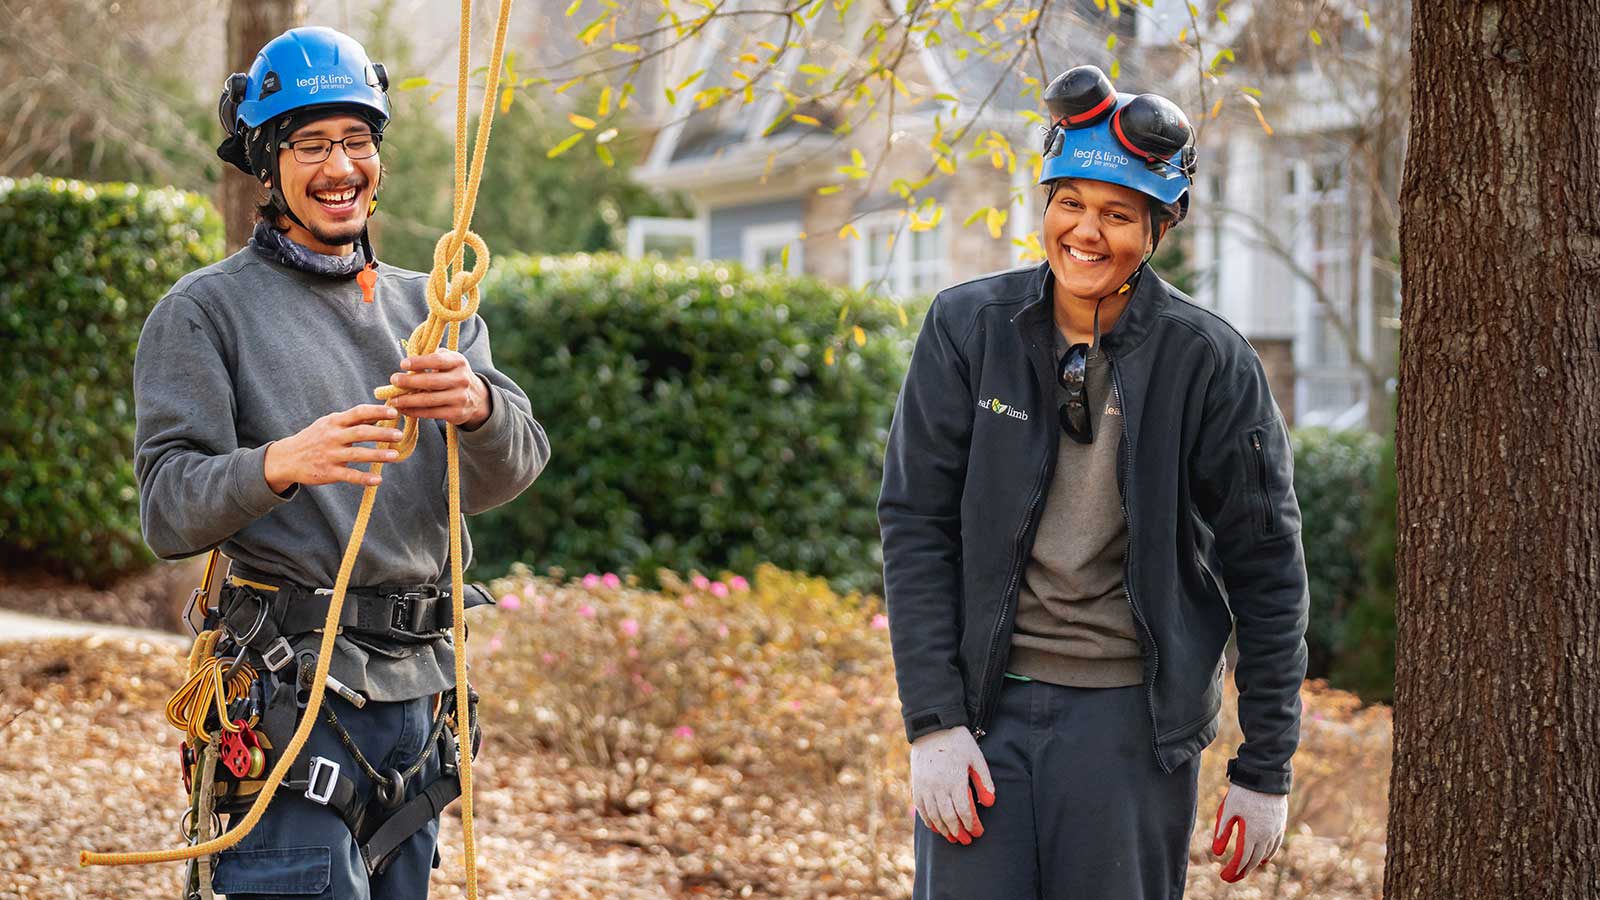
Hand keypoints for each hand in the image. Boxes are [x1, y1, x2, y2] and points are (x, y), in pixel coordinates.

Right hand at [263, 404, 405, 492]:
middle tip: (399, 434)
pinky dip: (364, 478)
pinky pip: (349, 475)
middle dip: (381, 433)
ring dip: (377, 455)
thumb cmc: (315, 438)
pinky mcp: (328, 472)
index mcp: (334, 421)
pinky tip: (378, 480)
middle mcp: (333, 436)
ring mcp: (330, 455)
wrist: (287, 458)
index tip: (394, 412)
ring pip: (357, 454)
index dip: (377, 411)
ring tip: (395, 456)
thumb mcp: (329, 424)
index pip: (358, 412)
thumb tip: (380, 413)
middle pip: (361, 432)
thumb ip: (352, 420)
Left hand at [389, 350, 490, 428]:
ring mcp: (460, 398)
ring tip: (393, 400)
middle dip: (409, 382)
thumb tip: (407, 365)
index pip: (437, 360)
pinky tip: (403, 409)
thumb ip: (432, 359)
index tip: (403, 364)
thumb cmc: (453, 376)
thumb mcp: (449, 362)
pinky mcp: (457, 413)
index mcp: (458, 362)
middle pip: (431, 381)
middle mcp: (462, 379)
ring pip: (429, 400)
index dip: (419, 362)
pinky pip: (431, 413)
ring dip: (408, 400)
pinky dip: (415, 412)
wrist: (476, 398)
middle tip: (393, 381)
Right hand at [910, 726, 995, 844]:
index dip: (972, 825)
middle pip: (948, 817)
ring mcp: (925, 786)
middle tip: (967, 841)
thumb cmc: (958, 742)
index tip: (978, 832)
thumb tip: (990, 804)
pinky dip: (928, 820)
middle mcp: (938, 786)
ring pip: (934, 816)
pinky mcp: (916, 784)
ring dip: (944, 830)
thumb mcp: (976, 758)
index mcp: (955, 780)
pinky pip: (921, 808)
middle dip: (959, 832)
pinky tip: (936, 827)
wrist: (932, 727)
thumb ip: (984, 781)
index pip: (964, 811)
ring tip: (953, 838)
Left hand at [1211, 782, 1287, 881]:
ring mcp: (1275, 831)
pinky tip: (1262, 858)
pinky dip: (1267, 855)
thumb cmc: (1243, 792)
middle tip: (1231, 877)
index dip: (1233, 870)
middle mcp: (1266, 836)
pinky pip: (1275, 846)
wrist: (1265, 777)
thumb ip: (1222, 832)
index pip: (1242, 859)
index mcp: (1252, 834)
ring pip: (1266, 855)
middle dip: (1242, 871)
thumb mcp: (1228, 810)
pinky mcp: (1280, 824)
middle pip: (1254, 860)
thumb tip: (1217, 853)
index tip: (1224, 877)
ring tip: (1244, 869)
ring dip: (1255, 864)